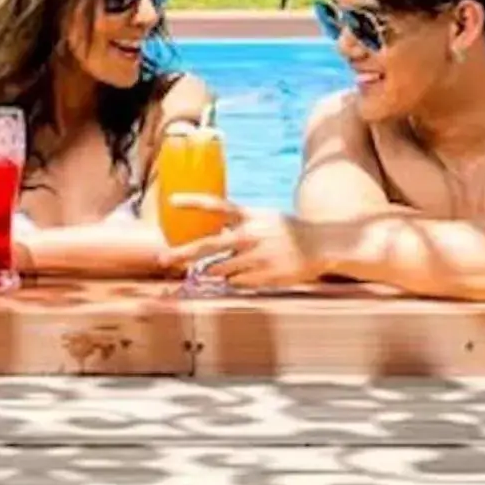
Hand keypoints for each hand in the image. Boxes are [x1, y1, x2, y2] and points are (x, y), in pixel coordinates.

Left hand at [167, 204, 329, 290]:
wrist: (321, 245)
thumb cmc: (288, 232)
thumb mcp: (264, 218)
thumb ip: (239, 223)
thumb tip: (211, 231)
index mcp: (251, 217)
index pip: (218, 206)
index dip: (194, 202)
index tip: (172, 201)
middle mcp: (251, 236)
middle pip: (209, 245)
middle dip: (183, 253)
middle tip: (163, 259)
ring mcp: (257, 258)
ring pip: (220, 270)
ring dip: (214, 271)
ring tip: (222, 268)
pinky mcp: (264, 277)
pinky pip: (237, 283)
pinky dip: (236, 280)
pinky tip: (249, 274)